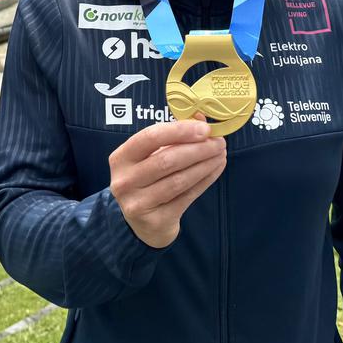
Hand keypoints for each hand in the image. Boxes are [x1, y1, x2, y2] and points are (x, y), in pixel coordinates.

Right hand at [109, 119, 226, 248]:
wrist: (142, 223)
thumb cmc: (148, 180)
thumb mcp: (151, 156)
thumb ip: (172, 137)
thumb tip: (200, 120)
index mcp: (121, 158)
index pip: (150, 138)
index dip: (179, 131)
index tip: (204, 129)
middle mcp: (124, 181)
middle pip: (167, 160)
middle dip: (198, 149)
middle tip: (219, 142)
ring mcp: (138, 203)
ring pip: (179, 180)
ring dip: (205, 165)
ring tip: (220, 154)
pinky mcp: (156, 220)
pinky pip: (187, 196)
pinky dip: (205, 181)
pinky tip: (216, 169)